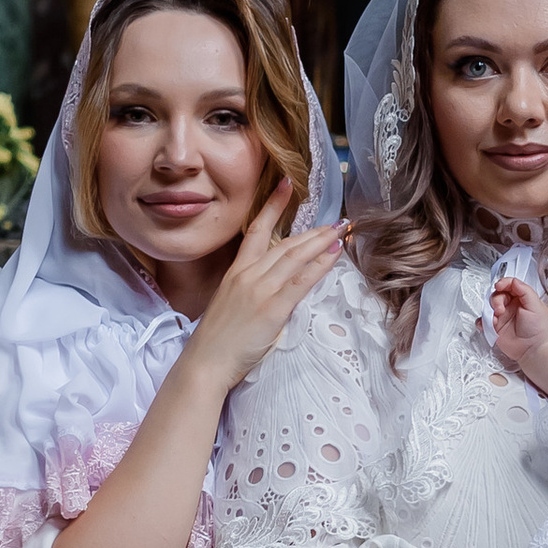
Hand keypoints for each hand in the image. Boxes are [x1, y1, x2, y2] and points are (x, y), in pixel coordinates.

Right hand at [190, 195, 343, 387]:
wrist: (205, 363)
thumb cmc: (217, 342)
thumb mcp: (230, 305)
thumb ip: (251, 290)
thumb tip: (274, 285)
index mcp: (236, 273)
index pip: (257, 231)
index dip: (273, 206)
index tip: (286, 184)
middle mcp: (247, 275)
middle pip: (285, 243)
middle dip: (314, 230)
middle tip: (337, 219)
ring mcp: (259, 290)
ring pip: (295, 256)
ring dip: (322, 241)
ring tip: (342, 229)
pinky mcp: (271, 308)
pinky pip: (301, 281)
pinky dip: (320, 265)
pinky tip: (335, 253)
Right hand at [489, 274, 547, 354]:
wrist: (534, 350)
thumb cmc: (539, 330)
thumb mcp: (536, 306)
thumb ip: (525, 291)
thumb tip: (514, 281)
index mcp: (522, 298)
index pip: (509, 285)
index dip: (503, 283)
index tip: (499, 285)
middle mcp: (511, 306)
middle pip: (497, 294)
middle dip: (496, 299)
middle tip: (500, 309)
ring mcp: (502, 317)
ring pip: (488, 306)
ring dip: (489, 310)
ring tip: (496, 318)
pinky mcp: (495, 328)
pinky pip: (483, 321)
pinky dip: (482, 321)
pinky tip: (488, 324)